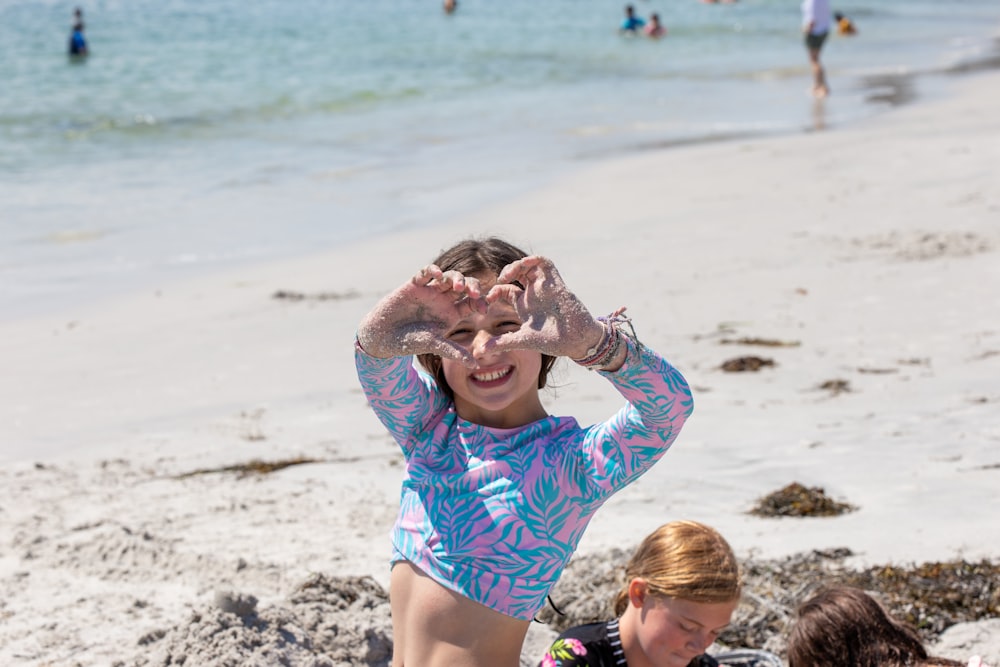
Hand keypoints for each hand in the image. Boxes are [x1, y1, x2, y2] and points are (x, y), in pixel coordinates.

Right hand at [357, 264, 486, 366]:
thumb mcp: (434, 344)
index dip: (481, 302)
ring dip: (455, 278)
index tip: (485, 309)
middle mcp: (443, 300)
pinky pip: (426, 272)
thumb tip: (475, 365)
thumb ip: (454, 352)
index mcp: (452, 314)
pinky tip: (436, 275)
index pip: (473, 302)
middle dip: (472, 286)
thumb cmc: (409, 342)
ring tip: (457, 286)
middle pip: (465, 286)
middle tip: (474, 293)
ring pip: (448, 276)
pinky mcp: (414, 284)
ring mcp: (429, 290)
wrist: (382, 336)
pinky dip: (432, 270)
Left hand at [483, 256, 604, 358]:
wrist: (576, 341)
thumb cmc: (553, 341)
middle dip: (505, 272)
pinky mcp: (555, 283)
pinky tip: (525, 265)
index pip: (505, 290)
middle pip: (516, 274)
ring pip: (528, 265)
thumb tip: (479, 351)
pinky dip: (534, 259)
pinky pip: (545, 263)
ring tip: (509, 275)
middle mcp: (533, 294)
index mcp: (524, 305)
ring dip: (517, 265)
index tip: (486, 300)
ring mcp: (544, 287)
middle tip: (499, 281)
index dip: (493, 291)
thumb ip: (502, 342)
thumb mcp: (522, 340)